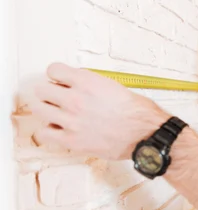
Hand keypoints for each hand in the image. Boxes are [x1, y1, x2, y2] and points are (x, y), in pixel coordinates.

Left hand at [29, 63, 168, 159]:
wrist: (146, 134)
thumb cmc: (137, 112)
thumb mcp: (114, 86)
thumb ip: (91, 85)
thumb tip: (78, 86)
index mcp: (86, 82)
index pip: (53, 70)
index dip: (57, 75)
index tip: (60, 81)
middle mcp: (75, 99)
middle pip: (41, 90)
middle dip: (49, 92)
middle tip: (56, 97)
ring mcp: (71, 120)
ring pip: (39, 109)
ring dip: (46, 109)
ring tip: (56, 112)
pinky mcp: (72, 140)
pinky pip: (44, 132)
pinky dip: (49, 130)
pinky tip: (60, 129)